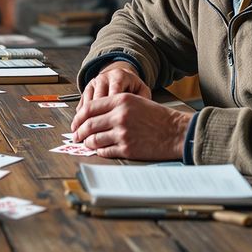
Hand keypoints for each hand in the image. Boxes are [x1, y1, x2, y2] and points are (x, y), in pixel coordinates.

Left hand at [71, 92, 191, 160]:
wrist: (176, 132)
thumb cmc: (157, 117)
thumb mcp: (136, 101)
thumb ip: (114, 105)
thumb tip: (92, 115)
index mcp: (121, 101)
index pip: (90, 108)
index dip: (78, 117)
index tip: (75, 123)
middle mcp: (120, 116)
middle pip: (89, 124)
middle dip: (79, 132)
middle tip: (76, 136)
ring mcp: (123, 133)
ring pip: (94, 139)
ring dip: (88, 143)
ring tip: (87, 143)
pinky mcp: (127, 148)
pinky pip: (105, 151)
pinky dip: (99, 151)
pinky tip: (100, 149)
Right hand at [73, 60, 150, 127]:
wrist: (122, 76)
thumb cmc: (132, 87)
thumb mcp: (141, 91)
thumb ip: (142, 101)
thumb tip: (140, 117)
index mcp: (118, 76)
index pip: (114, 94)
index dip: (113, 112)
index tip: (115, 128)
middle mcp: (104, 78)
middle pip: (98, 100)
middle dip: (97, 119)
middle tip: (100, 134)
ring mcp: (93, 83)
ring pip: (87, 103)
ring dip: (87, 120)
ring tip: (88, 135)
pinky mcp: (86, 89)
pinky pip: (82, 104)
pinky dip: (82, 118)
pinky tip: (83, 129)